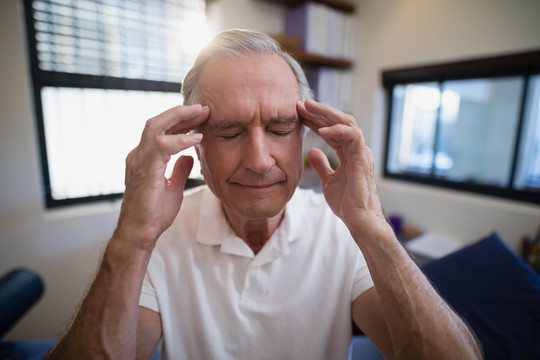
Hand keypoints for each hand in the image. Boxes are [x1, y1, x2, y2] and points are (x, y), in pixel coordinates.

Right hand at [115, 105, 209, 249]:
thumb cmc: (154, 215)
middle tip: (204, 108)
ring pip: (156, 125)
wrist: (141, 233)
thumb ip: (180, 170)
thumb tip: (189, 157)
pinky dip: (181, 139)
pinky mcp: (145, 169)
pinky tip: (197, 139)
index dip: (181, 121)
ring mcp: (139, 160)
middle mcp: (139, 155)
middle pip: (158, 121)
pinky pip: (162, 145)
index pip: (162, 130)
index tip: (201, 117)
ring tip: (201, 114)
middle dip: (181, 112)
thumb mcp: (173, 188)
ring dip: (180, 117)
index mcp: (145, 158)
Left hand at [297, 100, 389, 239]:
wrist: (358, 220)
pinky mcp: (363, 159)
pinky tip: (321, 131)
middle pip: (339, 121)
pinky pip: (353, 137)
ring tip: (309, 107)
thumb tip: (311, 152)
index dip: (315, 121)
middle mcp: (356, 149)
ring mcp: (361, 152)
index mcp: (349, 153)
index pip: (331, 130)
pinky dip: (337, 131)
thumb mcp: (328, 181)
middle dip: (320, 111)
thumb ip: (321, 165)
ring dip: (327, 113)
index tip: (298, 113)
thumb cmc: (347, 203)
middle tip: (301, 103)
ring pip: (347, 122)